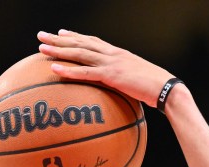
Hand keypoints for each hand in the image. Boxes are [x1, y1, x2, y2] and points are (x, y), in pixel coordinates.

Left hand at [37, 29, 172, 107]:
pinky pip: (86, 73)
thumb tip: (119, 92)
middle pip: (81, 43)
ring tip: (41, 48)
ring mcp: (111, 63)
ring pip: (80, 53)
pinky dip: (69, 71)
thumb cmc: (155, 89)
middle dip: (59, 39)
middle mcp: (112, 54)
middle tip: (41, 35)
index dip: (76, 36)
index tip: (61, 32)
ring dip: (59, 50)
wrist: (167, 89)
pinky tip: (54, 69)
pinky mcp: (112, 76)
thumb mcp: (137, 81)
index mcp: (118, 54)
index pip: (93, 41)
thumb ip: (125, 82)